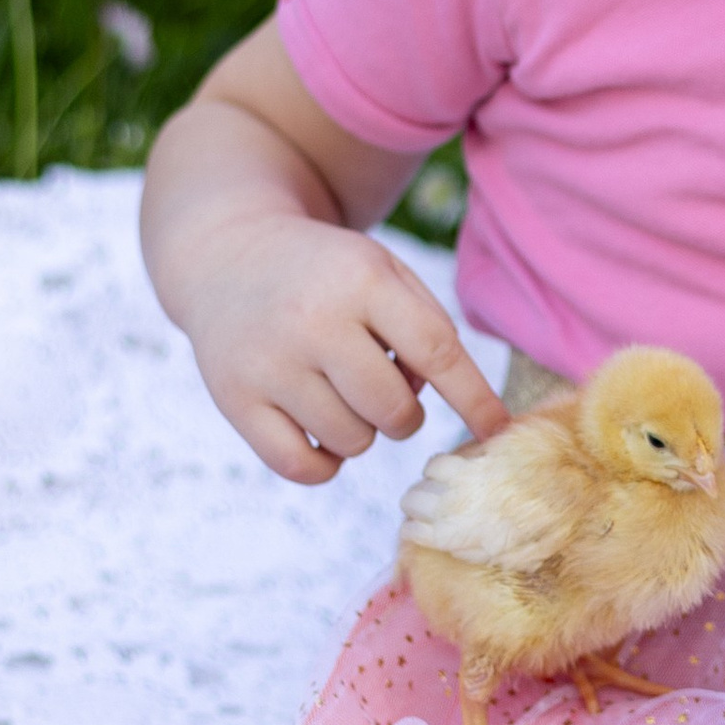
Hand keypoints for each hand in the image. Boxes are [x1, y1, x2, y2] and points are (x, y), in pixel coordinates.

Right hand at [179, 209, 509, 485]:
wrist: (227, 255)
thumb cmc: (328, 274)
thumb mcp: (382, 270)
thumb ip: (427, 327)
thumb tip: (455, 405)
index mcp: (361, 280)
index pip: (436, 352)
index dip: (474, 399)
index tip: (498, 429)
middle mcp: (312, 322)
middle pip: (394, 410)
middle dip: (405, 413)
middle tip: (384, 387)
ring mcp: (269, 364)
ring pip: (353, 443)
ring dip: (363, 431)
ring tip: (342, 392)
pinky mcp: (235, 400)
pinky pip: (303, 468)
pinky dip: (326, 463)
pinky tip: (320, 427)